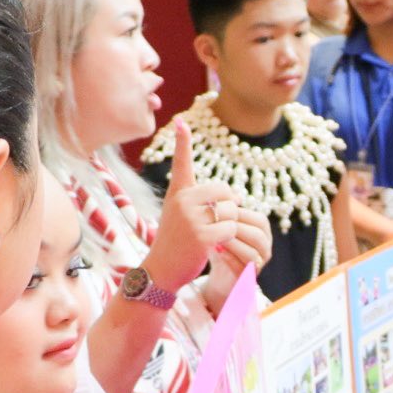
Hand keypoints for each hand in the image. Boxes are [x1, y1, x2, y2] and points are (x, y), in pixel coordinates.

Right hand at [141, 121, 270, 295]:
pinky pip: (230, 228)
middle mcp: (182, 201)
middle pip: (225, 192)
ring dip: (229, 226)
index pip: (182, 163)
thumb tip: (231, 196)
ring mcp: (190, 217)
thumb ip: (200, 202)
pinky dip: (229, 238)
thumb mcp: (181, 216)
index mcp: (178, 193)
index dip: (183, 143)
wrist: (161, 270)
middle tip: (217, 224)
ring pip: (230, 211)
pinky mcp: (200, 235)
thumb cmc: (175, 243)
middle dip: (229, 208)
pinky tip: (215, 245)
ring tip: (213, 237)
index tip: (182, 122)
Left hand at [199, 204, 271, 312]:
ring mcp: (259, 264)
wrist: (216, 273)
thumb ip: (219, 206)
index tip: (217, 211)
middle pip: (259, 234)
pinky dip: (230, 259)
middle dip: (236, 227)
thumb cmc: (217, 243)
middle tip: (214, 223)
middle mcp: (264, 246)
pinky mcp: (248, 278)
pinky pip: (244, 269)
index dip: (239, 214)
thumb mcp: (218, 223)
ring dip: (234, 243)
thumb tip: (214, 185)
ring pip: (254, 252)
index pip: (258, 219)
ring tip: (215, 238)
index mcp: (261, 231)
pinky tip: (216, 251)